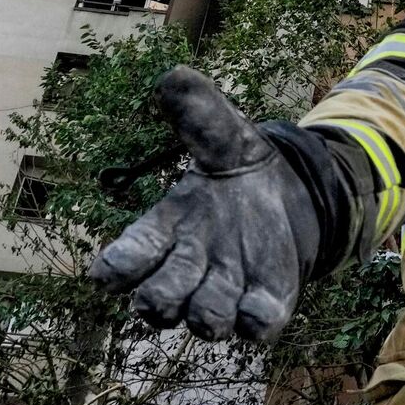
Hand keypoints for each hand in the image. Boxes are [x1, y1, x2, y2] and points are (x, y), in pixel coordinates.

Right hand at [89, 67, 317, 341]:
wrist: (298, 197)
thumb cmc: (242, 172)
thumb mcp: (225, 137)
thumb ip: (200, 115)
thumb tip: (173, 75)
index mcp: (167, 229)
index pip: (127, 260)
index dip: (116, 269)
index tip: (106, 273)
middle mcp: (188, 269)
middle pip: (158, 302)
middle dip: (159, 299)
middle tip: (170, 285)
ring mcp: (226, 291)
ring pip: (205, 321)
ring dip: (208, 312)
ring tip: (221, 289)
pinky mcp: (265, 305)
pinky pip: (255, 328)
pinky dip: (255, 322)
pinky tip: (260, 305)